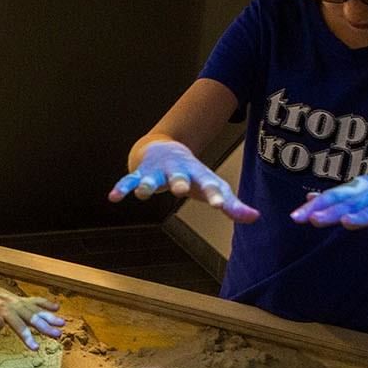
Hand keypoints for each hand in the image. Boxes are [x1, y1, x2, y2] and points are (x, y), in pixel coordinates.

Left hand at [0, 283, 64, 349]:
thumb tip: (0, 326)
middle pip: (31, 316)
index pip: (17, 325)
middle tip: (57, 335)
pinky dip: (45, 303)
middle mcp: (13, 304)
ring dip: (49, 316)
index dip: (26, 335)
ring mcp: (18, 301)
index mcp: (2, 309)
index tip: (35, 347)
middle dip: (44, 326)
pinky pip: (34, 300)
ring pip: (36, 309)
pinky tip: (56, 307)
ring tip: (62, 323)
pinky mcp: (20, 299)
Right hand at [108, 141, 258, 222]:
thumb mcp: (211, 186)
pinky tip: (113, 197)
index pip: (209, 185)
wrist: (164, 148)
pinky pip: (129, 181)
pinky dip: (121, 188)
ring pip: (151, 179)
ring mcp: (157, 172)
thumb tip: (255, 218)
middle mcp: (177, 172)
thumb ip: (232, 204)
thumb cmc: (192, 174)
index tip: (220, 205)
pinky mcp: (139, 173)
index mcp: (198, 175)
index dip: (215, 195)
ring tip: (142, 193)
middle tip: (180, 189)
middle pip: (179, 177)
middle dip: (179, 182)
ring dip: (147, 185)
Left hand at [290, 164, 367, 234]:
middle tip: (313, 219)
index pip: (333, 197)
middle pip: (351, 203)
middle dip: (332, 211)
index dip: (315, 206)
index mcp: (360, 188)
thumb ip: (337, 197)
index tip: (295, 217)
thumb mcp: (362, 189)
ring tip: (347, 223)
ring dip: (363, 216)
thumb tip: (308, 199)